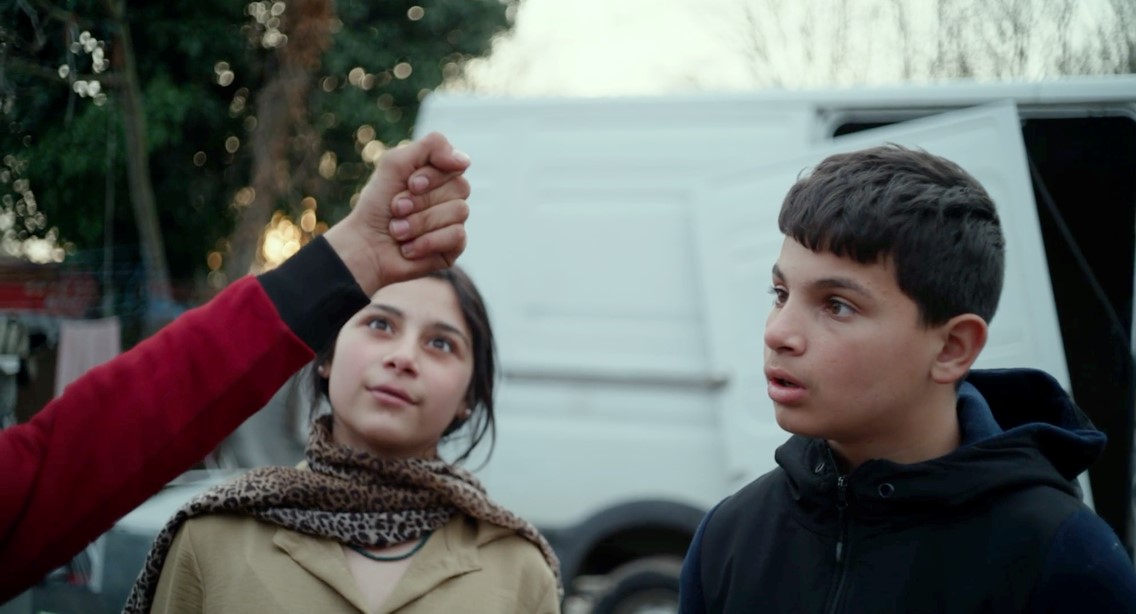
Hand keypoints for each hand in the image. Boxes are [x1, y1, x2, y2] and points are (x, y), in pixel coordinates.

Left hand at [324, 132, 470, 293]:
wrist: (364, 246)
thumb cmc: (376, 205)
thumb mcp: (395, 163)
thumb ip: (432, 146)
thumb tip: (465, 161)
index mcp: (439, 175)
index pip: (456, 164)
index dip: (432, 175)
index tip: (409, 184)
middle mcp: (450, 197)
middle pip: (460, 188)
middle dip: (422, 200)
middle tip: (396, 209)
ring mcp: (454, 222)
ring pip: (459, 211)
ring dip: (420, 222)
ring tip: (397, 231)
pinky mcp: (454, 247)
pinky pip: (457, 236)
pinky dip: (427, 242)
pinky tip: (408, 249)